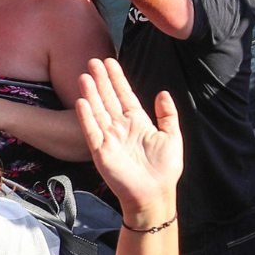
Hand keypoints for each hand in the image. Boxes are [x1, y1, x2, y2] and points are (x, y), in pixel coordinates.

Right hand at [75, 58, 182, 226]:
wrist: (155, 193)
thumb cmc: (165, 168)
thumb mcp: (171, 136)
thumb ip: (167, 114)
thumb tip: (163, 92)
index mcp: (138, 122)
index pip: (125, 95)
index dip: (117, 79)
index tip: (110, 62)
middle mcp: (121, 127)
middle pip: (108, 99)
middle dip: (101, 80)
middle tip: (93, 60)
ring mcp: (109, 138)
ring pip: (98, 110)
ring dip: (91, 93)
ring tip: (85, 75)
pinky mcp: (101, 151)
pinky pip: (92, 130)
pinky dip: (87, 116)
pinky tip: (83, 101)